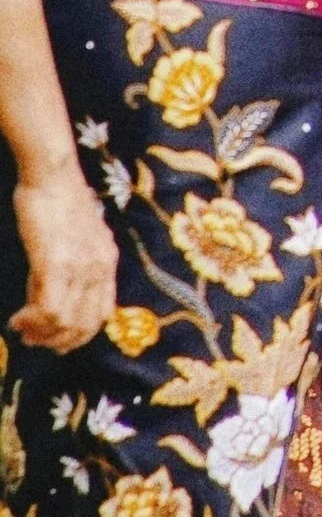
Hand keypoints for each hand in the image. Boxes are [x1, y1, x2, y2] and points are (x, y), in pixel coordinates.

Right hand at [11, 159, 115, 351]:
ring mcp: (81, 267)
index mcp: (108, 260)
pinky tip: (17, 319)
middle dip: (58, 341)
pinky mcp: (57, 264)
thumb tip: (51, 302)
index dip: (78, 333)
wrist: (52, 174)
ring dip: (41, 334)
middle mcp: (100, 267)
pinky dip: (32, 322)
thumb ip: (73, 267)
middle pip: (86, 326)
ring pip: (66, 324)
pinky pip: (50, 311)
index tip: (54, 337)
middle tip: (33, 339)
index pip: (103, 314)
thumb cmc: (59, 200)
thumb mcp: (76, 237)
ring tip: (22, 328)